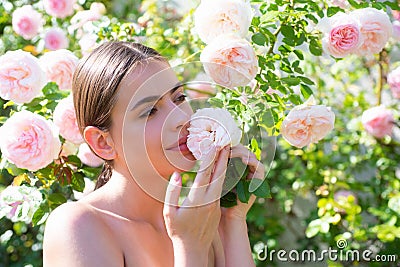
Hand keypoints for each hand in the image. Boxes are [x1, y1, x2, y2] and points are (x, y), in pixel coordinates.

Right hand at [163, 145, 229, 259]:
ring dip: (224, 165)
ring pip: (222, 180)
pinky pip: (222, 188)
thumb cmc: (177, 230)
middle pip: (218, 174)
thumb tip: (177, 175)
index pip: (205, 174)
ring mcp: (216, 203)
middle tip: (224, 142)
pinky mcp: (218, 207)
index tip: (212, 144)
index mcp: (197, 199)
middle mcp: (209, 200)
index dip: (209, 158)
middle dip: (222, 157)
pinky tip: (223, 168)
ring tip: (225, 151)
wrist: (193, 248)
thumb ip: (172, 192)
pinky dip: (223, 176)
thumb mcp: (168, 212)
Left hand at [221, 144, 264, 220]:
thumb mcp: (216, 177)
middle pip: (244, 150)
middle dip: (235, 147)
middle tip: (224, 146)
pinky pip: (259, 167)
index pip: (236, 149)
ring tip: (231, 152)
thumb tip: (210, 148)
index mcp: (236, 167)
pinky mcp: (258, 182)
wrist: (226, 215)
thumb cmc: (217, 197)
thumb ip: (217, 165)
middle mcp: (246, 169)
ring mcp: (253, 175)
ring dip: (242, 152)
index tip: (220, 143)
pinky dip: (252, 161)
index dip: (230, 145)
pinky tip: (244, 160)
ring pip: (251, 156)